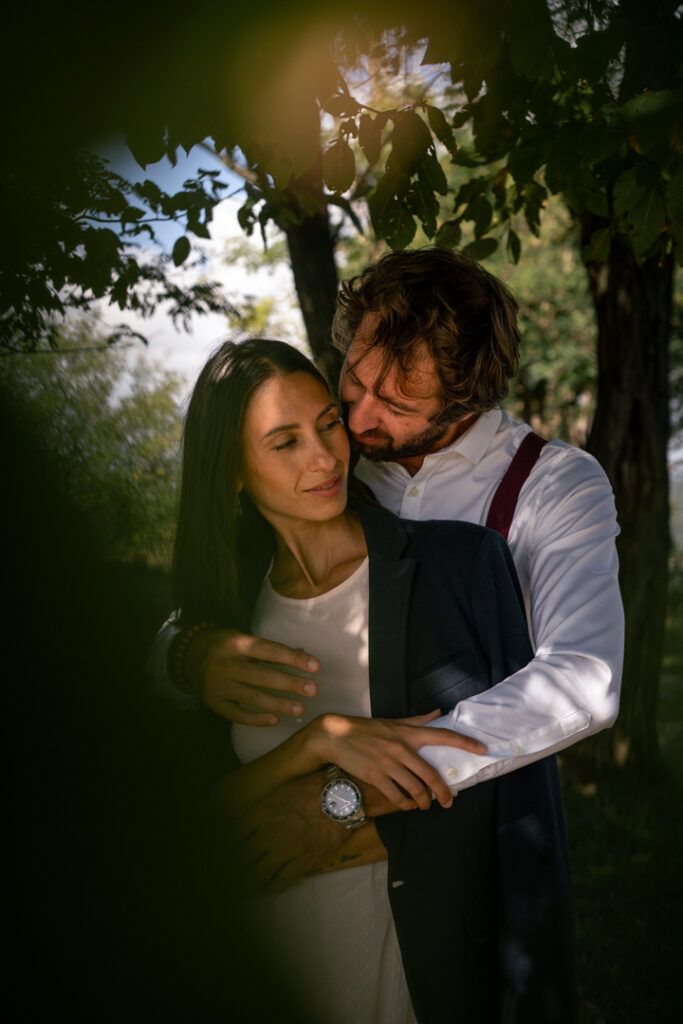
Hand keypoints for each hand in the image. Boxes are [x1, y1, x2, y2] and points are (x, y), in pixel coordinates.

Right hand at [185, 628, 319, 724]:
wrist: (190, 657)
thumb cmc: (227, 646)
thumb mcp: (245, 640)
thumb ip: (272, 650)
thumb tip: (305, 655)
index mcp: (235, 643)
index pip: (269, 650)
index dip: (292, 658)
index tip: (315, 666)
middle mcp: (225, 664)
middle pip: (262, 675)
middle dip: (290, 683)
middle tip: (313, 690)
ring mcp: (217, 685)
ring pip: (252, 697)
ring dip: (278, 703)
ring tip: (300, 708)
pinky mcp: (213, 703)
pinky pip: (237, 714)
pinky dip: (256, 718)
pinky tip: (275, 720)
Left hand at [225, 773, 350, 891]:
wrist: (342, 795)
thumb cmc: (309, 788)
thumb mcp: (278, 793)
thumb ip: (257, 808)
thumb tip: (238, 819)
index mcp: (259, 813)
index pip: (229, 837)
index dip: (220, 850)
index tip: (215, 857)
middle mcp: (268, 833)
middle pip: (239, 859)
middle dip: (230, 870)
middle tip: (222, 878)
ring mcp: (285, 849)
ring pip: (256, 874)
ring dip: (245, 883)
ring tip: (239, 888)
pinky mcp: (302, 861)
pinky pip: (279, 881)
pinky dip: (268, 887)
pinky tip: (265, 887)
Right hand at [308, 710, 486, 810]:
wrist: (335, 735)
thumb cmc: (366, 729)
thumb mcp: (393, 721)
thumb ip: (417, 720)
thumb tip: (438, 713)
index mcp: (407, 733)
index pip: (442, 735)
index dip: (464, 742)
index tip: (482, 749)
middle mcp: (401, 749)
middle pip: (431, 775)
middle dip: (443, 793)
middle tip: (448, 802)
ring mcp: (388, 764)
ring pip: (415, 790)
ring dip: (423, 802)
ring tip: (424, 805)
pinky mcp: (376, 776)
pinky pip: (397, 797)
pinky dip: (405, 804)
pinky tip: (406, 805)